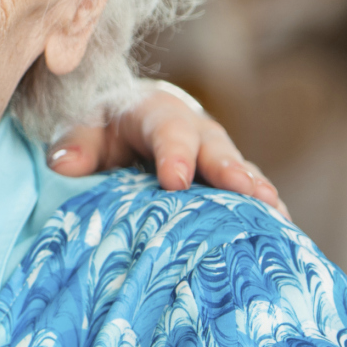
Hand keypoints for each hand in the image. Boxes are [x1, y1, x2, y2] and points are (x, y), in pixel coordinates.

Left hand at [46, 81, 288, 220]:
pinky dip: (263, 212)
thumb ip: (74, 144)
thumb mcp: (81, 129)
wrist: (122, 125)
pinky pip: (247, 196)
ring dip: (257, 193)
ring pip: (239, 172)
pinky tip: (282, 234)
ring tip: (277, 215)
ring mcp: (215, 157)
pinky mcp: (225, 183)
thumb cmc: (101, 130)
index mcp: (156, 112)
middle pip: (215, 149)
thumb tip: (65, 164)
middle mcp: (195, 131)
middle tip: (249, 194)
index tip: (175, 181)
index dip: (174, 154)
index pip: (167, 131)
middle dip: (230, 171)